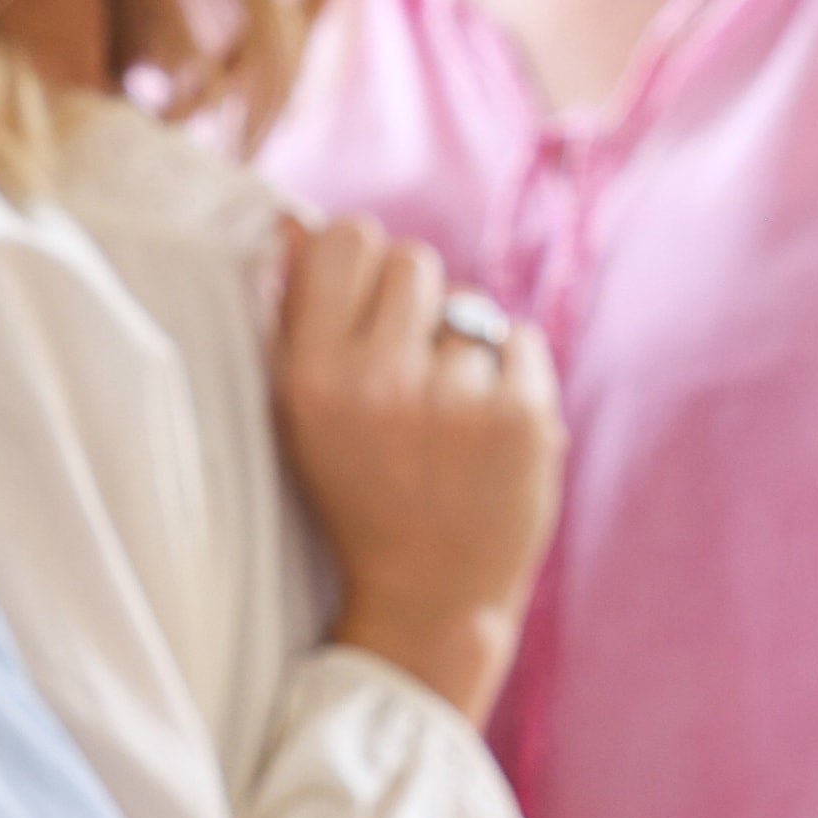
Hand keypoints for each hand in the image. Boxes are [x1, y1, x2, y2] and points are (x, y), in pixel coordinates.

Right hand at [271, 216, 565, 724]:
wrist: (430, 597)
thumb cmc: (357, 493)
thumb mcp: (301, 412)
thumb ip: (293, 317)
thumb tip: (294, 221)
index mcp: (314, 377)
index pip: (348, 237)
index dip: (359, 259)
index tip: (362, 300)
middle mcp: (381, 382)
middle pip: (413, 260)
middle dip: (412, 303)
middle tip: (407, 367)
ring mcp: (457, 399)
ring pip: (469, 306)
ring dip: (460, 347)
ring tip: (446, 416)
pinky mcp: (524, 418)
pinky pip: (519, 338)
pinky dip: (509, 373)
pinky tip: (486, 428)